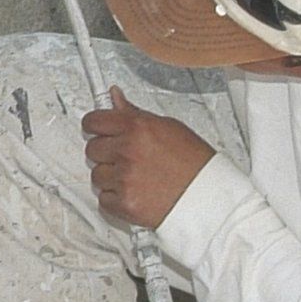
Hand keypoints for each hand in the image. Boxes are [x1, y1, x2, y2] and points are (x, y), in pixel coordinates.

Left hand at [81, 87, 214, 228]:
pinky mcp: (124, 203)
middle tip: (124, 157)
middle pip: (92, 149)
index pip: (94, 121)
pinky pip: (104, 199)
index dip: (94, 126)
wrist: (208, 197)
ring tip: (134, 176)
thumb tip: (115, 97)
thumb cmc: (195, 162)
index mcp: (137, 127)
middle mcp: (127, 151)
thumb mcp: (168, 127)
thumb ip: (135, 113)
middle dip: (105, 153)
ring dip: (110, 177)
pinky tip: (134, 191)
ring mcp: (124, 178)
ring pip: (96, 175)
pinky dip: (115, 198)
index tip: (96, 129)